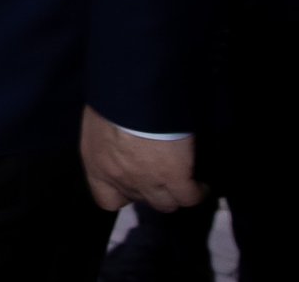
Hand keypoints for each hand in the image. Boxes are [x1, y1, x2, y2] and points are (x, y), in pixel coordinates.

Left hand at [79, 106, 203, 211]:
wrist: (133, 95)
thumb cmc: (110, 101)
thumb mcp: (97, 124)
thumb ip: (105, 143)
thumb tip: (115, 144)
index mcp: (97, 166)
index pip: (107, 200)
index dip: (123, 195)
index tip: (133, 185)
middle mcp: (121, 180)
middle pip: (141, 201)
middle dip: (150, 191)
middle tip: (160, 176)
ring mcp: (149, 182)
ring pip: (167, 204)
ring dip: (174, 195)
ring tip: (183, 185)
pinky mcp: (175, 178)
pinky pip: (190, 197)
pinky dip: (198, 193)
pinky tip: (202, 186)